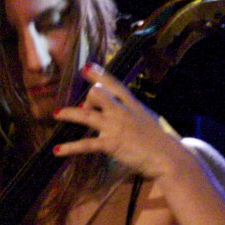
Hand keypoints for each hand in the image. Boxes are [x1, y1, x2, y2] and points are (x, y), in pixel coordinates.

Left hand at [51, 63, 187, 178]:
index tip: (86, 67)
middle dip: (87, 99)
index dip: (98, 74)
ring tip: (56, 114)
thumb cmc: (161, 141)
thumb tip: (123, 115)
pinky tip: (58, 150)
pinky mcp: (110, 143)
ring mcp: (115, 126)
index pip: (114, 84)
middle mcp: (122, 112)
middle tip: (83, 109)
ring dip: (68, 114)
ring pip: (86, 115)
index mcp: (133, 104)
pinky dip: (70, 147)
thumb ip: (134, 115)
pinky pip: (85, 144)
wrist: (168, 156)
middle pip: (97, 94)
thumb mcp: (148, 120)